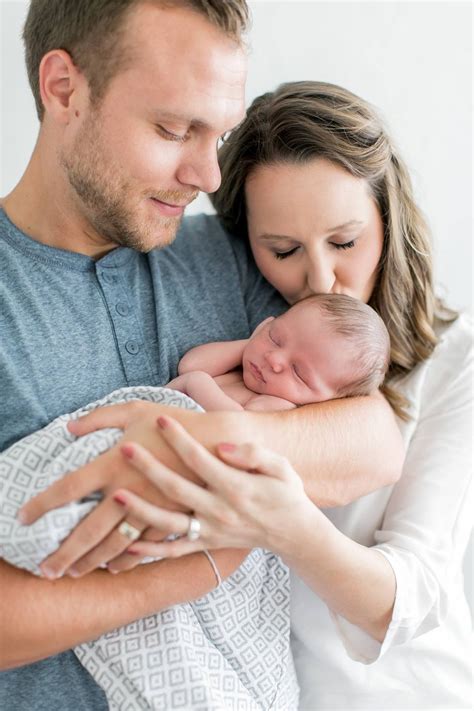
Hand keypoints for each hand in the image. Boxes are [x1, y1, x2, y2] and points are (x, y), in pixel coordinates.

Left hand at [17, 401, 200, 578]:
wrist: (221, 442)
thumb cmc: (176, 421)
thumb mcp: (136, 410)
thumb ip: (100, 417)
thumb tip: (69, 426)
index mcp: (115, 463)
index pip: (69, 488)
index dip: (42, 504)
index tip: (23, 518)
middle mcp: (129, 491)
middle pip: (87, 530)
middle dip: (63, 553)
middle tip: (44, 570)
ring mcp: (152, 510)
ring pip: (115, 546)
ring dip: (92, 562)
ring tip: (74, 574)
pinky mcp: (172, 519)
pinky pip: (146, 548)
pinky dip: (129, 560)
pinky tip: (115, 568)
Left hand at [104, 414, 314, 571]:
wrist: (293, 533)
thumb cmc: (285, 492)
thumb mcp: (281, 467)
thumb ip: (254, 454)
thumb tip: (223, 447)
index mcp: (236, 486)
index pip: (200, 459)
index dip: (179, 439)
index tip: (161, 419)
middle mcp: (220, 510)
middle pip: (177, 488)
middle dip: (149, 467)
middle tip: (125, 448)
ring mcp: (211, 531)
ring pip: (168, 523)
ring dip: (140, 510)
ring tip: (116, 496)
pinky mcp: (207, 545)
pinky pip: (174, 551)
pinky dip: (150, 551)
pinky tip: (126, 543)